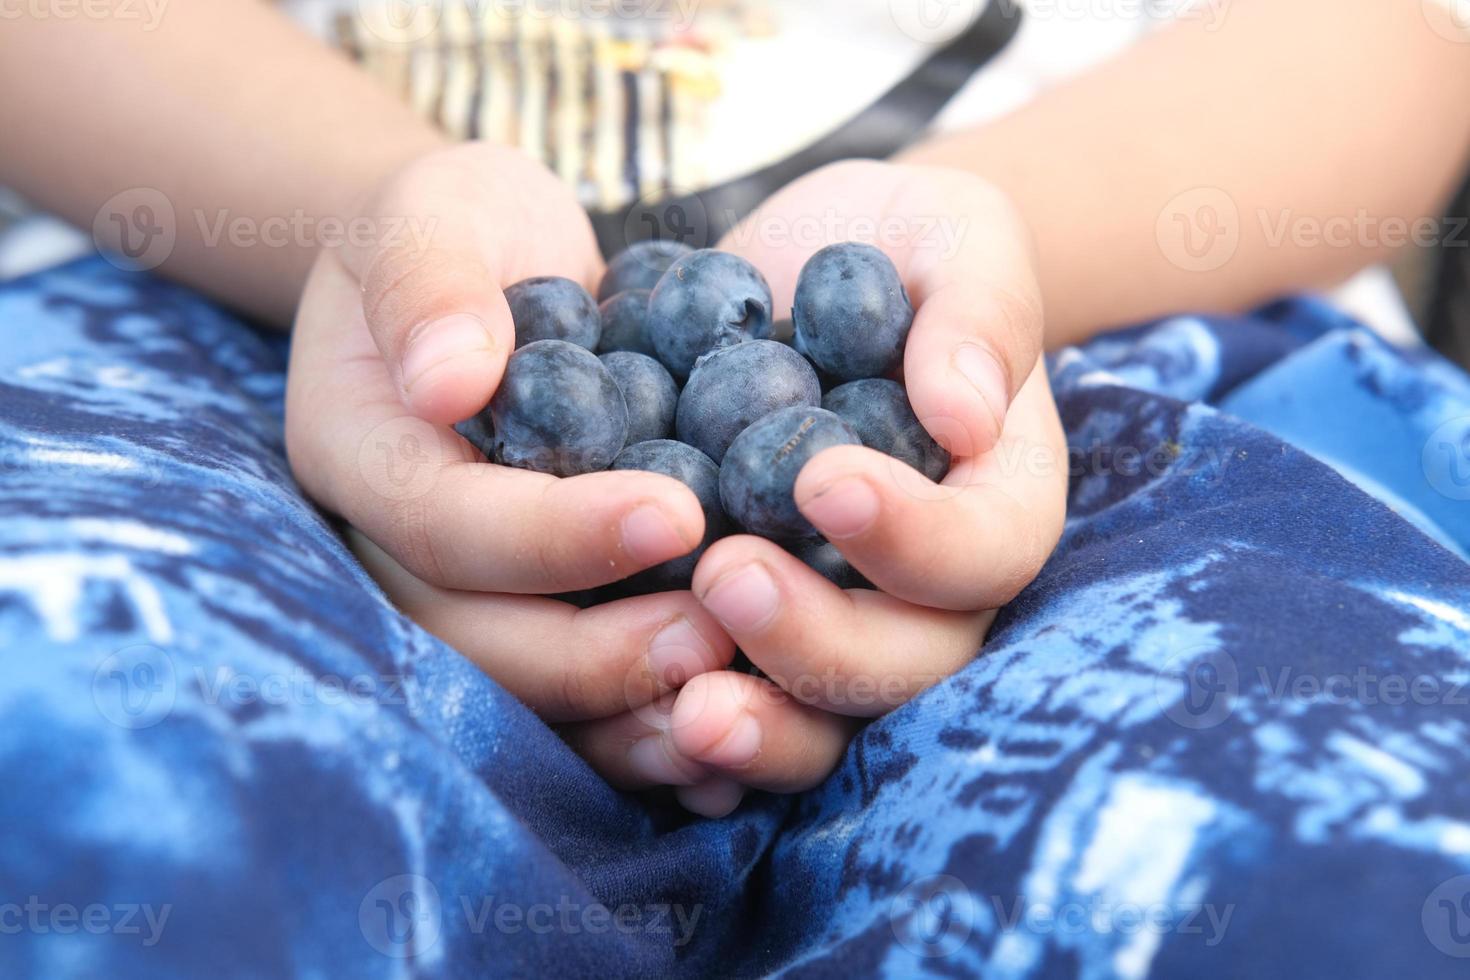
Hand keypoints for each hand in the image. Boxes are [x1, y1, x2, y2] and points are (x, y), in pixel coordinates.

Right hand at [285, 144, 734, 790]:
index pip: (447, 525)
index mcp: (361, 454)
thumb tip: (448, 379)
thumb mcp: (435, 211)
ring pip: (528, 688)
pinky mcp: (531, 604)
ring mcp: (463, 589)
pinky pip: (576, 685)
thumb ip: (429, 284)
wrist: (476, 263)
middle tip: (718, 639)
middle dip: (598, 654)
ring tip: (736, 693)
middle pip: (480, 642)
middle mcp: (399, 548)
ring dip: (628, 708)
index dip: (554, 535)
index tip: (677, 513)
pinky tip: (736, 719)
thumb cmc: (454, 224)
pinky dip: (647, 711)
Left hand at [567, 162, 1067, 813]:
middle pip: (905, 663)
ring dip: (761, 725)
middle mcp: (929, 588)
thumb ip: (979, 309)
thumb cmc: (903, 243)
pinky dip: (688, 726)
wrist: (807, 274)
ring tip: (681, 712)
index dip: (915, 539)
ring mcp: (840, 616)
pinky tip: (633, 717)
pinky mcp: (755, 624)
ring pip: (826, 717)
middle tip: (724, 577)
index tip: (825, 479)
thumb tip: (967, 414)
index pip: (983, 554)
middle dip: (819, 643)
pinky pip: (737, 698)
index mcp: (997, 501)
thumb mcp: (955, 234)